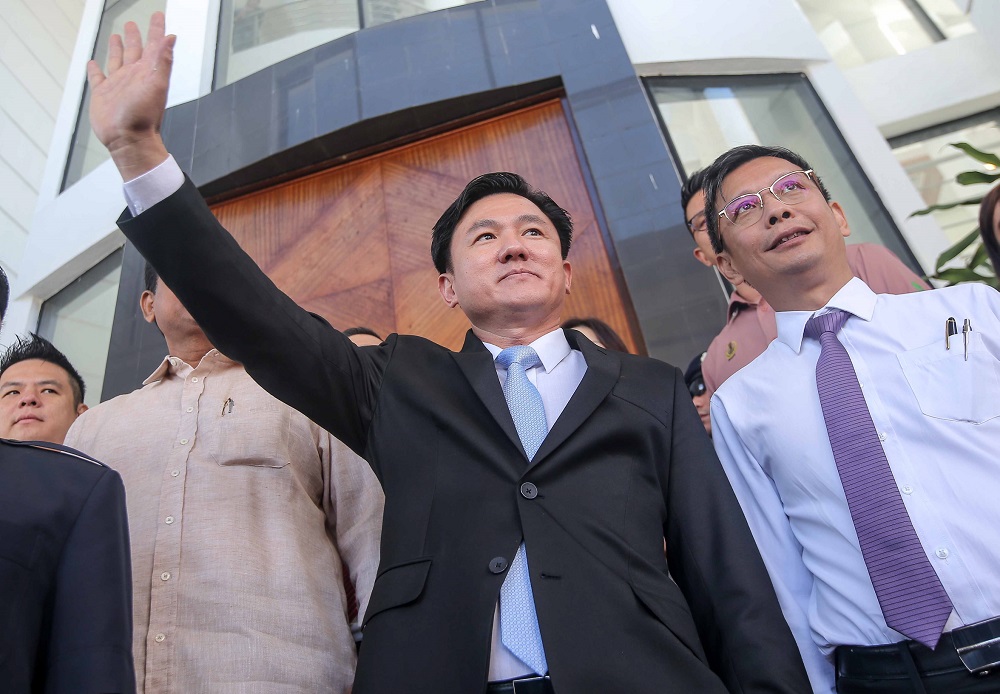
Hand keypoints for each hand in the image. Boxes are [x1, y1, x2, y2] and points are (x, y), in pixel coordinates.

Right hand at [87, 12, 174, 180]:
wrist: (128, 140)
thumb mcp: (156, 84)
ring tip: (116, 35)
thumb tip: (171, 38)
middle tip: (133, 23)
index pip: (154, 45)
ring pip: (117, 60)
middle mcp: (133, 76)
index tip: (158, 16)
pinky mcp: (103, 95)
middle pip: (134, 50)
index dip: (156, 29)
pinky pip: (98, 78)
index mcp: (147, 72)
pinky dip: (95, 69)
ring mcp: (117, 85)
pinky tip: (93, 63)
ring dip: (117, 48)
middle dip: (135, 36)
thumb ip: (163, 60)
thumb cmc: (144, 117)